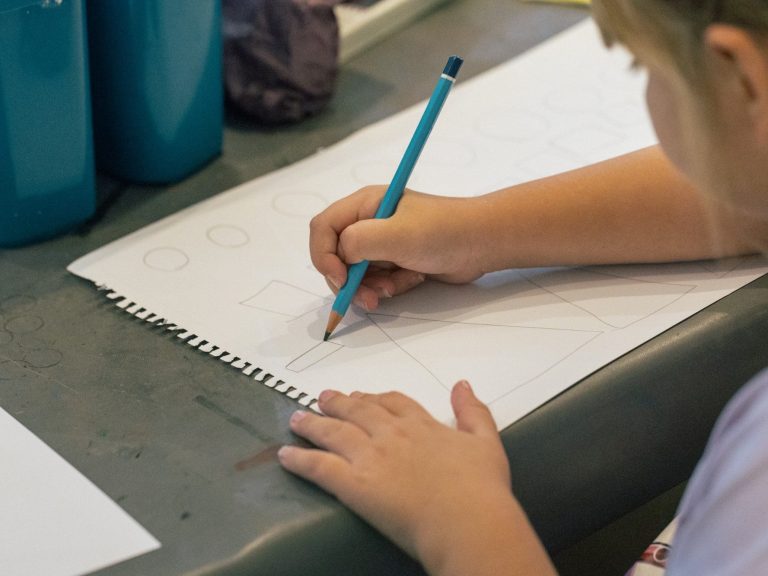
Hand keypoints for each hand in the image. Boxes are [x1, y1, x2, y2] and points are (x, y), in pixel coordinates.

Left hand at [278, 382, 544, 574]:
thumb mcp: (487, 442)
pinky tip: (285, 455)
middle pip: (358, 410)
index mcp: (421, 425)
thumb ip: (473, 411)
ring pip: (333, 432)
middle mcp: (391, 434)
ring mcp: (370, 456)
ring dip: (312, 423)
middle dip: (338, 403)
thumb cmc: (481, 487)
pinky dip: (300, 459)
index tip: (362, 395)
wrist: (467, 520)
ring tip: (296, 418)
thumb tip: (462, 383)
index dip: (375, 398)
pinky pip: (319, 466)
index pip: (392, 402)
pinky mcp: (354, 484)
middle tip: (322, 398)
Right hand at [309, 186, 485, 310]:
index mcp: (364, 205)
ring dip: (370, 287)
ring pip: (356, 273)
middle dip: (348, 280)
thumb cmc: (444, 231)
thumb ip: (359, 242)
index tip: (341, 278)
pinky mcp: (397, 260)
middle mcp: (369, 222)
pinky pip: (378, 280)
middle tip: (368, 297)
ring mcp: (383, 242)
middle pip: (336, 256)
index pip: (323, 228)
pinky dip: (390, 286)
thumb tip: (340, 258)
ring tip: (393, 289)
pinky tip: (413, 279)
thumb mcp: (396, 234)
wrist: (483, 243)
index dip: (324, 256)